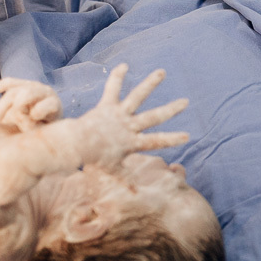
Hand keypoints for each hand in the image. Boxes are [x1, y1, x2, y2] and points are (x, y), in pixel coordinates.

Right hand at [0, 78, 62, 131]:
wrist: (46, 118)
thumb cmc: (44, 127)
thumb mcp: (43, 130)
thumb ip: (33, 125)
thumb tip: (20, 115)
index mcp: (53, 103)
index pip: (48, 104)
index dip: (39, 111)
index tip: (32, 120)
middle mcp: (44, 91)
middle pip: (28, 93)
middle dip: (17, 106)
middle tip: (10, 122)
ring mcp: (33, 86)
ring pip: (14, 91)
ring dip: (2, 106)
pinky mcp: (22, 84)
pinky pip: (8, 83)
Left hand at [74, 64, 188, 169]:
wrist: (73, 146)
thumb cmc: (94, 158)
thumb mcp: (112, 170)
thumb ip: (126, 179)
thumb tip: (137, 195)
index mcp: (132, 142)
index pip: (156, 141)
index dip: (172, 139)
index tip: (187, 136)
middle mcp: (128, 126)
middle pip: (153, 117)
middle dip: (171, 109)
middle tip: (185, 101)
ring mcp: (119, 114)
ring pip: (137, 97)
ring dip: (150, 83)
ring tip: (161, 72)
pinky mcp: (107, 105)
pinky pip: (112, 89)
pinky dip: (117, 77)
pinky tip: (124, 65)